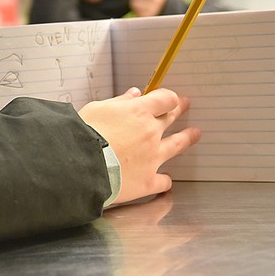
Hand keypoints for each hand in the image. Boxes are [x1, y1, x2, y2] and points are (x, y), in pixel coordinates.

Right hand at [78, 87, 199, 204]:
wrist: (80, 165)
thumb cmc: (82, 134)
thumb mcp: (97, 109)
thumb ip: (119, 102)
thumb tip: (134, 94)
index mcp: (138, 112)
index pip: (163, 99)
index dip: (166, 97)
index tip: (167, 98)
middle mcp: (150, 133)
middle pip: (171, 118)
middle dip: (179, 109)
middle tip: (185, 105)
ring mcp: (152, 157)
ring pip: (176, 145)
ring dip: (187, 138)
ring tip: (195, 134)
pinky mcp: (147, 181)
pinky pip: (163, 181)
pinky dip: (164, 180)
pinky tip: (166, 180)